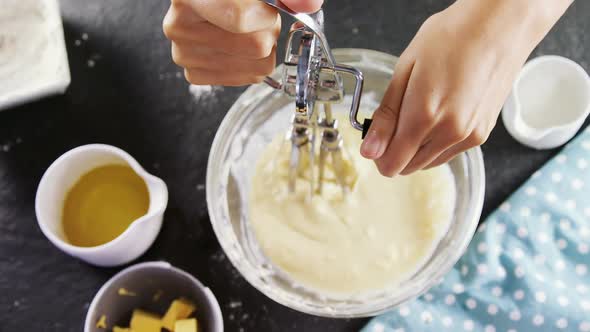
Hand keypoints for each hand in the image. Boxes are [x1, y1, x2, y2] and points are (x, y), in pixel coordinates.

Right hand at [163, 0, 322, 85]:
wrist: (210, 0)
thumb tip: (308, 4)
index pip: (242, 20)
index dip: (266, 16)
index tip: (267, 7)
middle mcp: (181, 26)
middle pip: (256, 47)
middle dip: (268, 32)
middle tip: (256, 17)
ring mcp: (185, 53)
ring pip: (255, 67)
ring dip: (261, 50)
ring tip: (245, 30)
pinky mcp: (194, 73)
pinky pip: (245, 79)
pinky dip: (251, 65)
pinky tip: (239, 46)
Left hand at [360, 0, 571, 176]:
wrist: (499, 26)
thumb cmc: (451, 37)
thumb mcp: (405, 70)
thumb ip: (387, 116)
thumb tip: (370, 150)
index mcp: (425, 116)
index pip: (392, 165)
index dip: (378, 154)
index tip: (377, 136)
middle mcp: (449, 133)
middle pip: (408, 167)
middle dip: (396, 149)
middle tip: (398, 116)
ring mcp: (469, 136)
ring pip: (428, 162)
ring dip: (417, 147)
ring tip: (422, 109)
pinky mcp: (482, 134)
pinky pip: (448, 152)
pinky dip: (437, 142)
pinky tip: (440, 112)